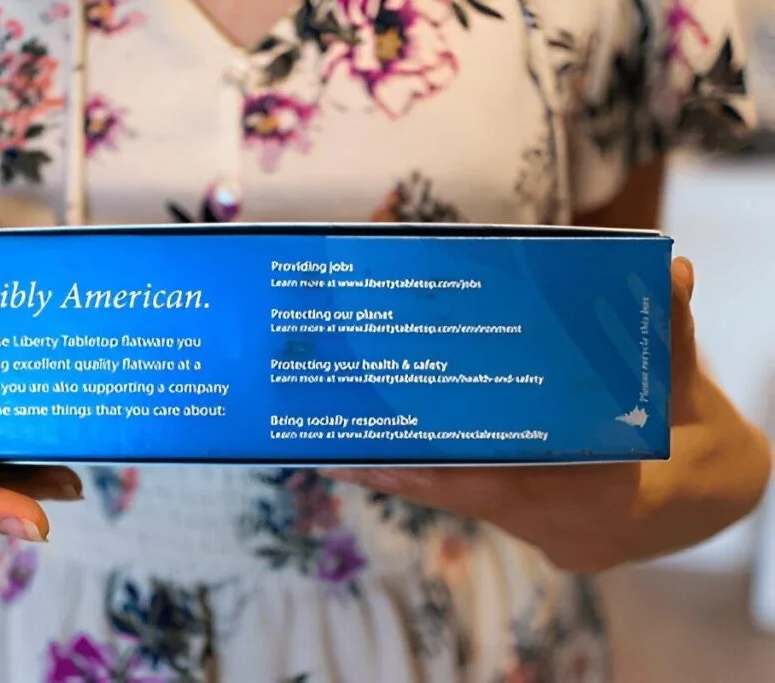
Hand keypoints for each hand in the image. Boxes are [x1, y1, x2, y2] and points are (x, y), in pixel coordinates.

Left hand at [325, 258, 771, 571]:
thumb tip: (668, 273)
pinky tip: (402, 453)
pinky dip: (444, 480)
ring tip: (351, 442)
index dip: (430, 477)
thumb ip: (668, 331)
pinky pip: (479, 506)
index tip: (366, 464)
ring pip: (468, 505)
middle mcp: (563, 528)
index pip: (502, 490)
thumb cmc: (692, 439)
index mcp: (599, 499)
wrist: (712, 499)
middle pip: (466, 498)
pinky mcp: (539, 531)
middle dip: (401, 473)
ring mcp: (549, 536)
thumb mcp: (682, 385)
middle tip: (335, 444)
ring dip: (415, 475)